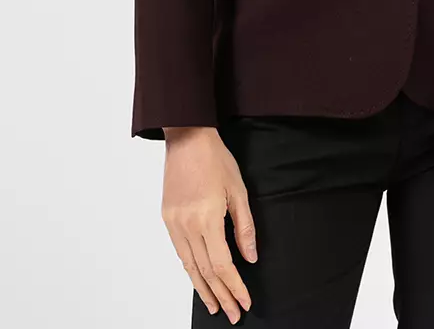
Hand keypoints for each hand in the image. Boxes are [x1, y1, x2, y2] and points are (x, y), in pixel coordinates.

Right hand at [161, 126, 257, 322]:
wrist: (187, 138)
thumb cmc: (216, 159)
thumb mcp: (239, 190)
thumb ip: (244, 227)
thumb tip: (250, 257)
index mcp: (207, 217)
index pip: (222, 264)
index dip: (235, 286)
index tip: (245, 301)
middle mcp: (187, 225)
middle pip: (205, 270)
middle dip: (222, 294)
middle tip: (233, 313)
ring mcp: (174, 223)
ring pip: (189, 265)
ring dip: (203, 289)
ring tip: (216, 306)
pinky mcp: (167, 218)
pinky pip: (180, 252)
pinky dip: (190, 270)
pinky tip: (198, 280)